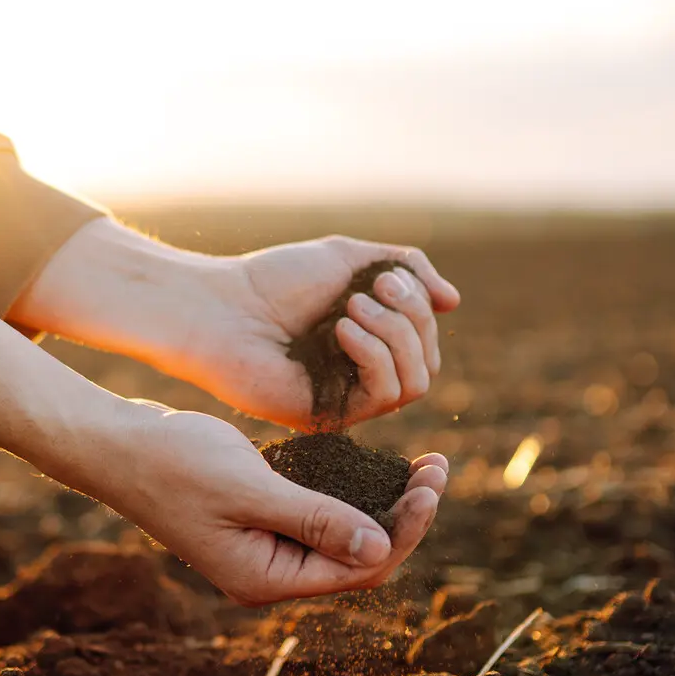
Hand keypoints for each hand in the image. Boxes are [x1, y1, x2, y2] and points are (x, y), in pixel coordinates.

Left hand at [10, 221, 460, 430]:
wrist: (220, 307)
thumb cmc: (275, 280)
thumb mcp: (350, 258)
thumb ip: (406, 269)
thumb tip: (454, 302)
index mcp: (368, 343)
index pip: (426, 340)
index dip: (419, 308)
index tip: (386, 276)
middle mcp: (361, 376)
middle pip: (427, 362)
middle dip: (412, 319)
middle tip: (374, 288)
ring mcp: (347, 400)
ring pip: (415, 383)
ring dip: (395, 336)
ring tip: (352, 307)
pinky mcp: (329, 417)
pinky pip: (383, 396)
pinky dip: (374, 356)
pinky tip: (342, 329)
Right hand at [92, 405, 448, 605]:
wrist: (117, 446)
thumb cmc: (174, 463)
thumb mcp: (249, 488)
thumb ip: (315, 519)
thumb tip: (381, 547)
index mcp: (267, 579)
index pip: (360, 569)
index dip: (405, 530)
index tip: (431, 483)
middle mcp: (271, 573)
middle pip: (360, 558)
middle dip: (405, 517)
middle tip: (438, 467)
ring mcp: (265, 549)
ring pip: (344, 537)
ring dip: (385, 504)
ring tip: (424, 465)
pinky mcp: (261, 521)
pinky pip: (321, 516)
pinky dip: (353, 493)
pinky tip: (377, 466)